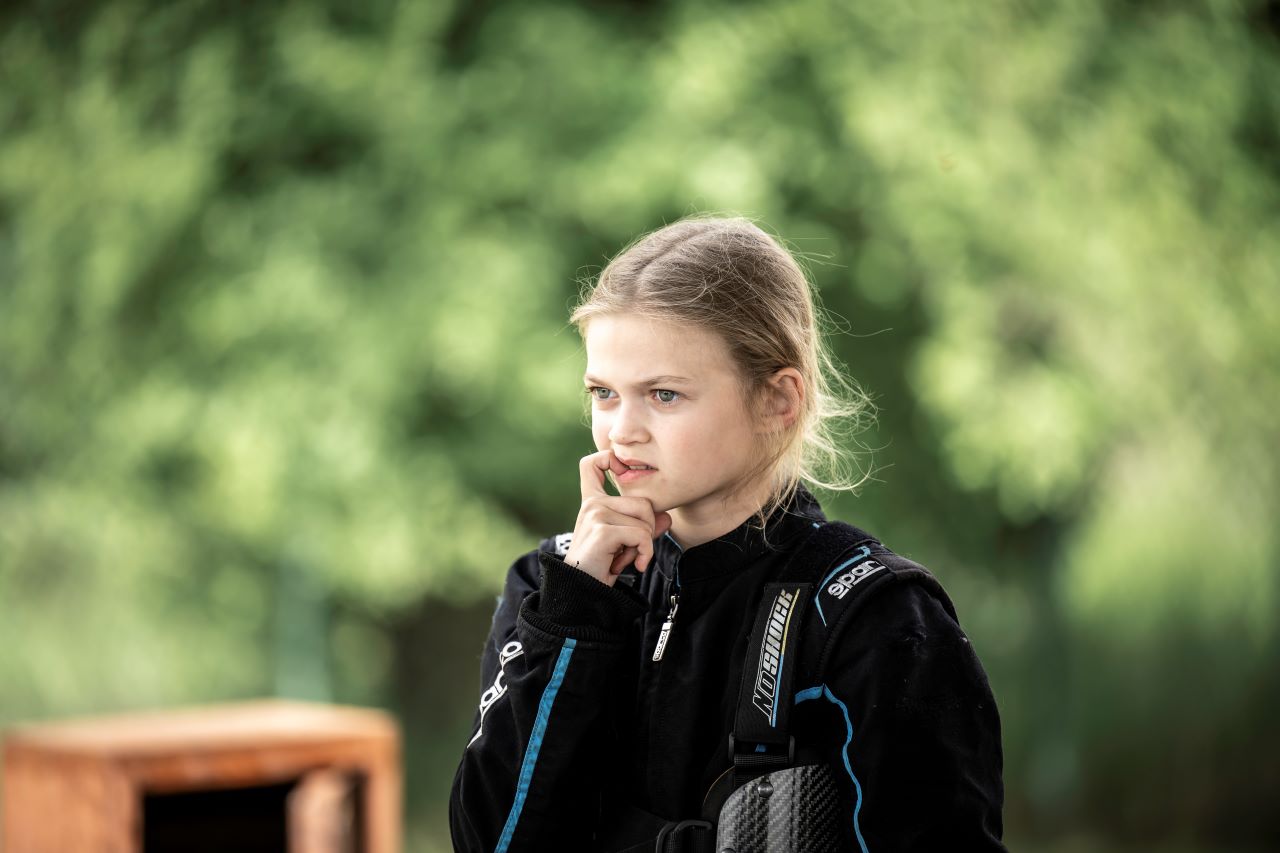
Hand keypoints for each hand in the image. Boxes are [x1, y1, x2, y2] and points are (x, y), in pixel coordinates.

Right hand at [561, 449, 672, 586]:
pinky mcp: (603, 530)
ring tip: (624, 558)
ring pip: (646, 520)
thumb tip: (668, 517)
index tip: (621, 471)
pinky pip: (642, 536)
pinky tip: (633, 565)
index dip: (609, 458)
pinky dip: (644, 553)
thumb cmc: (601, 567)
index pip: (592, 463)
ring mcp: (595, 514)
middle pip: (643, 502)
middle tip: (628, 550)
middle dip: (647, 530)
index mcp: (592, 501)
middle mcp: (591, 504)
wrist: (583, 592)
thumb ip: (645, 528)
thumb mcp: (625, 543)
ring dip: (644, 545)